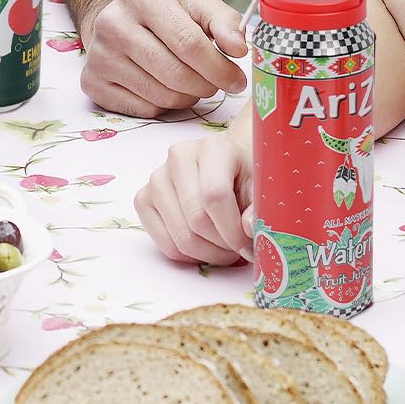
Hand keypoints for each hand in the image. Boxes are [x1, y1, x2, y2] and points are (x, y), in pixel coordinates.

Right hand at [81, 0, 248, 116]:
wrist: (121, 16)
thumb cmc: (164, 11)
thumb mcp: (197, 4)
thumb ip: (225, 22)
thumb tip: (238, 49)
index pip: (189, 43)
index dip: (220, 68)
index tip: (237, 80)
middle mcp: (113, 24)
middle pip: (176, 74)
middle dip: (207, 85)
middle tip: (216, 83)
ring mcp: (98, 55)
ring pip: (161, 96)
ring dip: (188, 97)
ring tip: (191, 82)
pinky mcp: (92, 81)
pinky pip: (144, 110)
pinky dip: (164, 106)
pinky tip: (165, 87)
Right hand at [134, 128, 253, 264]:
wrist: (226, 170)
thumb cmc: (245, 179)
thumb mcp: (261, 189)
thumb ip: (259, 209)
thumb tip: (248, 228)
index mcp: (212, 147)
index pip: (214, 195)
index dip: (233, 230)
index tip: (248, 244)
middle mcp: (178, 157)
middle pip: (197, 220)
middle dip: (223, 245)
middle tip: (238, 247)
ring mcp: (156, 178)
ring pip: (181, 237)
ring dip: (208, 253)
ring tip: (224, 246)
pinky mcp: (143, 199)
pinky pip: (165, 244)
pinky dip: (189, 256)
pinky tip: (204, 245)